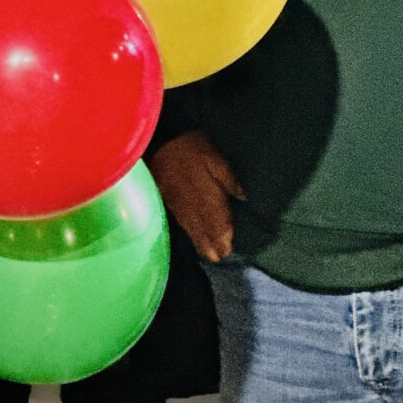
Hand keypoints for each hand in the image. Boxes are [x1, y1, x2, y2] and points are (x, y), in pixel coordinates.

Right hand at [150, 131, 242, 261]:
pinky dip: (191, 235)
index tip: (229, 250)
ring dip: (202, 244)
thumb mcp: (215, 157)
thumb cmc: (191, 148)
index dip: (224, 237)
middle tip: (221, 258)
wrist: (160, 144)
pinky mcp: (172, 203)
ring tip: (211, 257)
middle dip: (214, 245)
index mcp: (208, 195)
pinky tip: (194, 240)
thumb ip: (229, 178)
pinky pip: (184, 224)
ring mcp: (182, 206)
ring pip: (194, 230)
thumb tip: (242, 196)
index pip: (218, 222)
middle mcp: (194, 206)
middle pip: (205, 230)